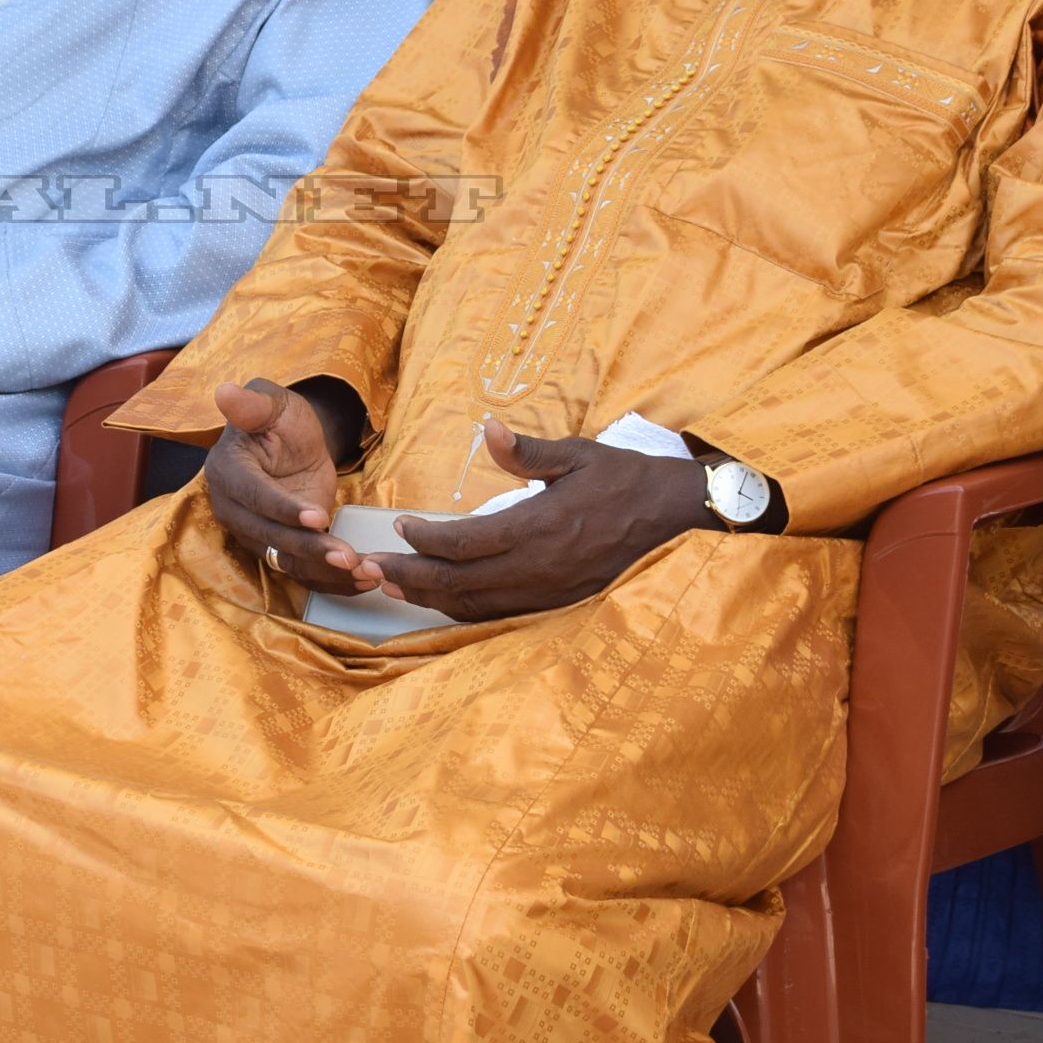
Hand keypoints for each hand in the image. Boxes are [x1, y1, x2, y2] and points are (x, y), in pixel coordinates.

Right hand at [204, 379, 378, 595]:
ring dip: (324, 571)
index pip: (253, 496)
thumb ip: (252, 404)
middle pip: (269, 536)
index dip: (283, 509)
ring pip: (286, 560)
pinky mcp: (279, 548)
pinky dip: (331, 581)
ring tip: (363, 573)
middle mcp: (233, 508)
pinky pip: (302, 572)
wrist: (295, 444)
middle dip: (309, 548)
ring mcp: (254, 532)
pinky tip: (362, 582)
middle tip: (348, 556)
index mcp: (227, 470)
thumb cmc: (281, 420)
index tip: (317, 516)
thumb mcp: (274, 404)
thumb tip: (224, 392)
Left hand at [371, 419, 716, 623]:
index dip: (424, 539)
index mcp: (538, 526)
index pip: (464, 542)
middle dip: (409, 576)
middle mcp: (539, 567)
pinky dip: (465, 610)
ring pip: (476, 604)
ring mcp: (549, 590)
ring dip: (430, 598)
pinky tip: (443, 603)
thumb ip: (527, 451)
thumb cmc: (623, 478)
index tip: (399, 526)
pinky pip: (501, 613)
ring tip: (392, 588)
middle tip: (368, 569)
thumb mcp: (578, 454)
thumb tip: (488, 429)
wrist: (674, 514)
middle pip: (458, 581)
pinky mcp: (559, 602)